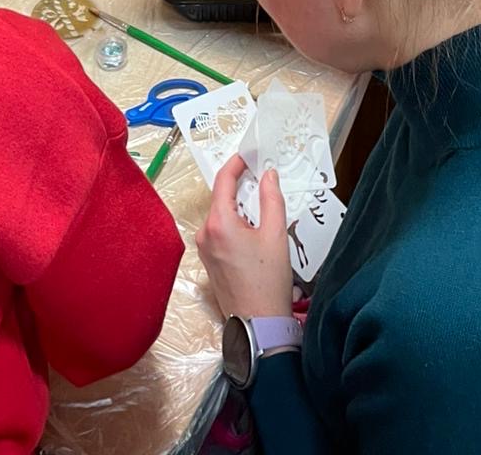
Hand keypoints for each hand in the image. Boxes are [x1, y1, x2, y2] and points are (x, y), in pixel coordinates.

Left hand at [197, 156, 293, 320]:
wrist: (259, 325)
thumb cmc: (268, 282)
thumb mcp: (276, 234)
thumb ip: (271, 199)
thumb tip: (268, 175)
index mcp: (218, 223)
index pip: (223, 180)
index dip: (237, 164)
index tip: (250, 155)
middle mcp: (205, 233)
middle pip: (222, 198)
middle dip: (243, 188)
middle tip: (264, 182)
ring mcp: (204, 249)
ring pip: (222, 216)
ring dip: (241, 209)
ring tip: (265, 214)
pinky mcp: (208, 261)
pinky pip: (220, 232)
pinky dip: (236, 225)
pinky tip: (255, 234)